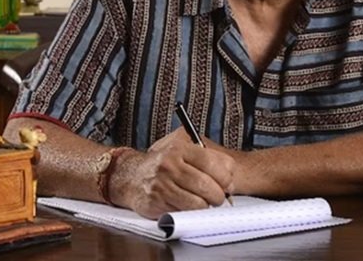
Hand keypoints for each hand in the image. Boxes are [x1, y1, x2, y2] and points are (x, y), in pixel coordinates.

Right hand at [115, 129, 234, 218]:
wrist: (131, 176)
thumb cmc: (164, 165)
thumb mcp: (184, 152)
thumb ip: (209, 159)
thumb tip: (232, 177)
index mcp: (180, 148)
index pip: (214, 163)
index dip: (226, 177)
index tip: (227, 183)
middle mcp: (170, 165)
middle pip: (208, 186)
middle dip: (218, 196)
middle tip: (217, 197)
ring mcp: (162, 184)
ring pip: (198, 204)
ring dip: (206, 206)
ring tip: (203, 202)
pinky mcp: (157, 202)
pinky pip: (184, 214)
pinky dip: (190, 213)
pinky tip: (187, 205)